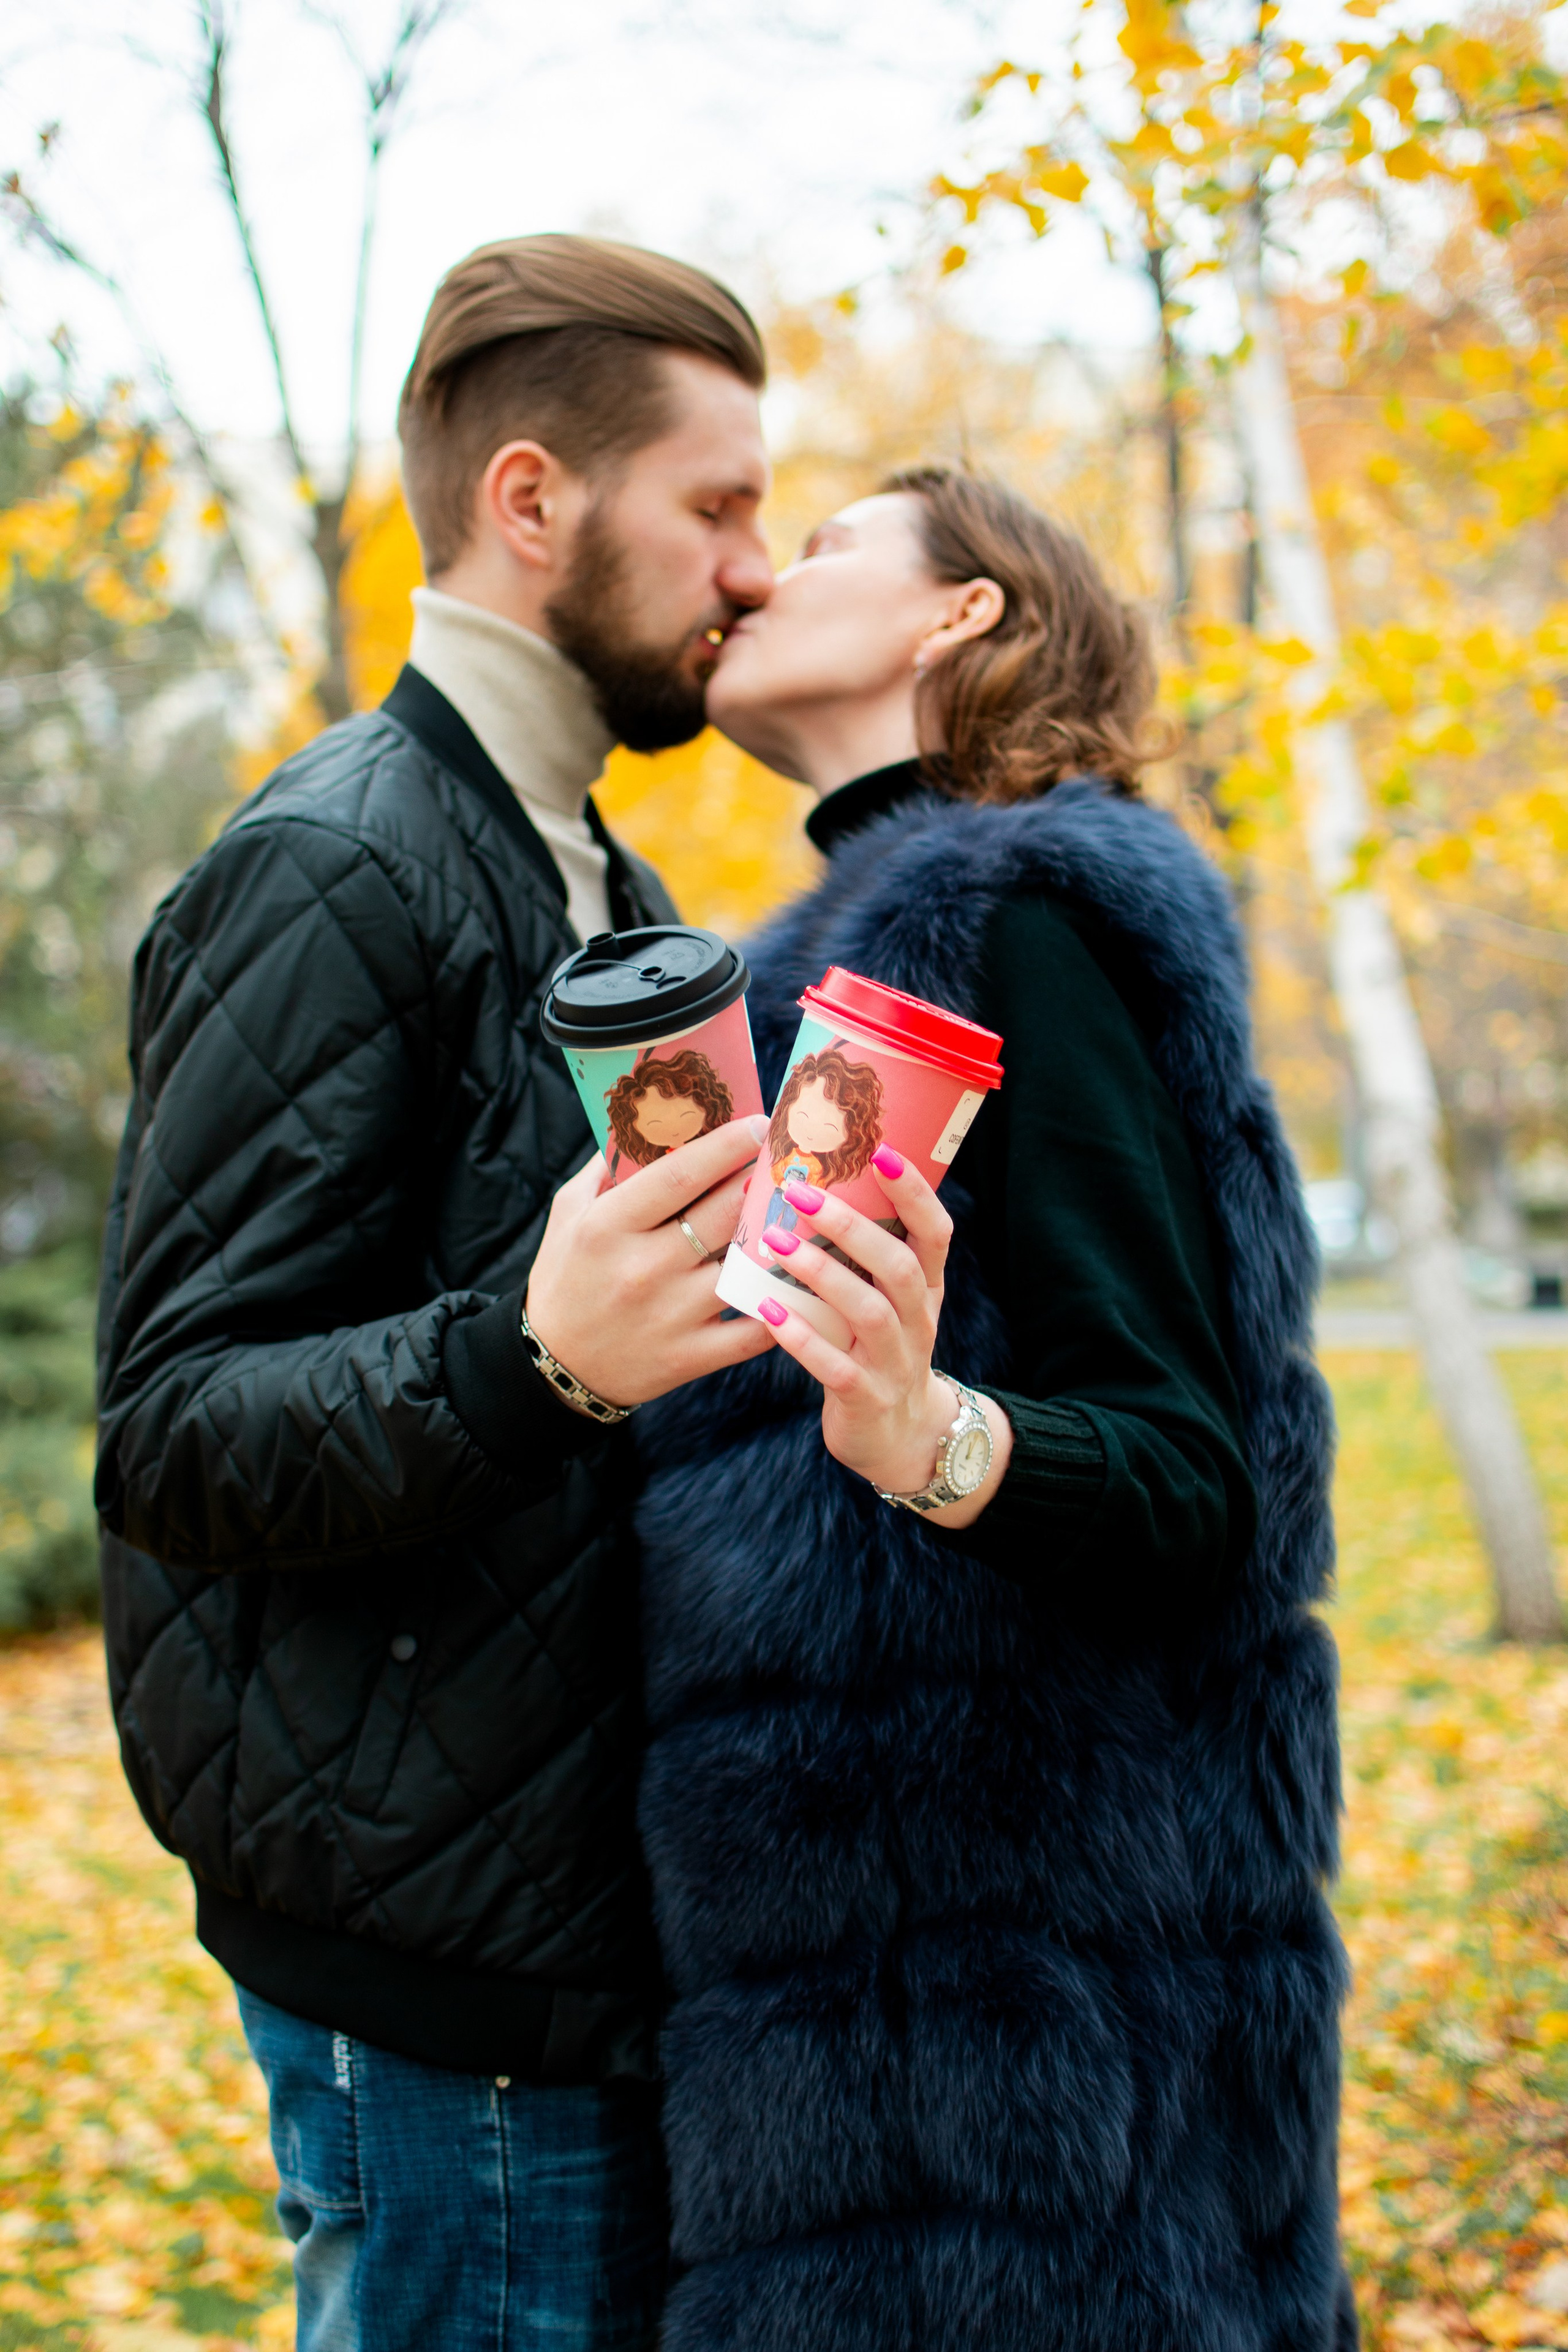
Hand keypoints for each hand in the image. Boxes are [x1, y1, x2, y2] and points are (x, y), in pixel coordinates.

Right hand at [526, 1115, 773, 1408]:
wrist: (555, 1366)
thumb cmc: (565, 1278)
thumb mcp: (569, 1213)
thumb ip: (608, 1167)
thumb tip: (650, 1121)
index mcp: (609, 1226)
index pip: (680, 1174)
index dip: (727, 1145)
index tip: (759, 1125)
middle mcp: (642, 1268)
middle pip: (723, 1213)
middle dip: (761, 1182)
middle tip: (785, 1164)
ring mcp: (671, 1315)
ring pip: (745, 1267)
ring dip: (778, 1240)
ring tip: (796, 1218)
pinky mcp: (691, 1356)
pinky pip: (755, 1330)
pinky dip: (781, 1308)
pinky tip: (794, 1284)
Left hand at [753, 1147, 1011, 1527]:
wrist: (900, 1440)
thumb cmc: (878, 1352)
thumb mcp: (887, 1303)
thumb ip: (864, 1258)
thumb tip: (816, 1186)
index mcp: (926, 1289)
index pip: (935, 1233)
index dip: (914, 1193)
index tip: (880, 1152)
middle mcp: (919, 1321)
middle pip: (899, 1266)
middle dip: (852, 1227)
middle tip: (801, 1192)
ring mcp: (896, 1363)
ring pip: (870, 1312)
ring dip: (822, 1274)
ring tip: (775, 1243)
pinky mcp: (866, 1399)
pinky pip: (836, 1368)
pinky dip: (804, 1339)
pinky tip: (770, 1312)